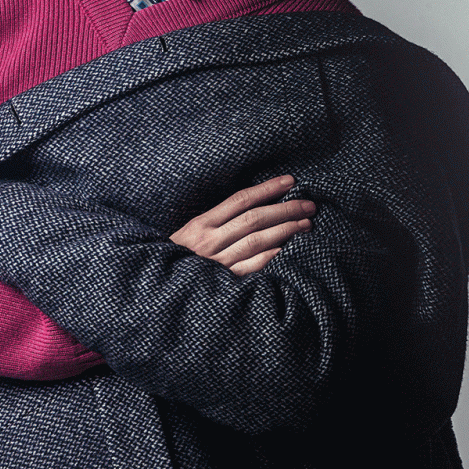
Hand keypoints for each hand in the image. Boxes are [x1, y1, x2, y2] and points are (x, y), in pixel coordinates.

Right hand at [169, 175, 314, 275]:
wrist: (159, 287)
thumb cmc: (177, 258)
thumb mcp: (189, 233)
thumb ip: (216, 221)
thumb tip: (254, 205)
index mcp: (200, 224)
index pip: (240, 200)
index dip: (267, 189)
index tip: (290, 181)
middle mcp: (209, 241)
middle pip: (254, 219)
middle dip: (285, 209)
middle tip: (309, 205)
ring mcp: (217, 262)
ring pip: (257, 241)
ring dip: (285, 230)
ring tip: (306, 224)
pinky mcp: (223, 282)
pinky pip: (252, 267)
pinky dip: (272, 257)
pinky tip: (288, 250)